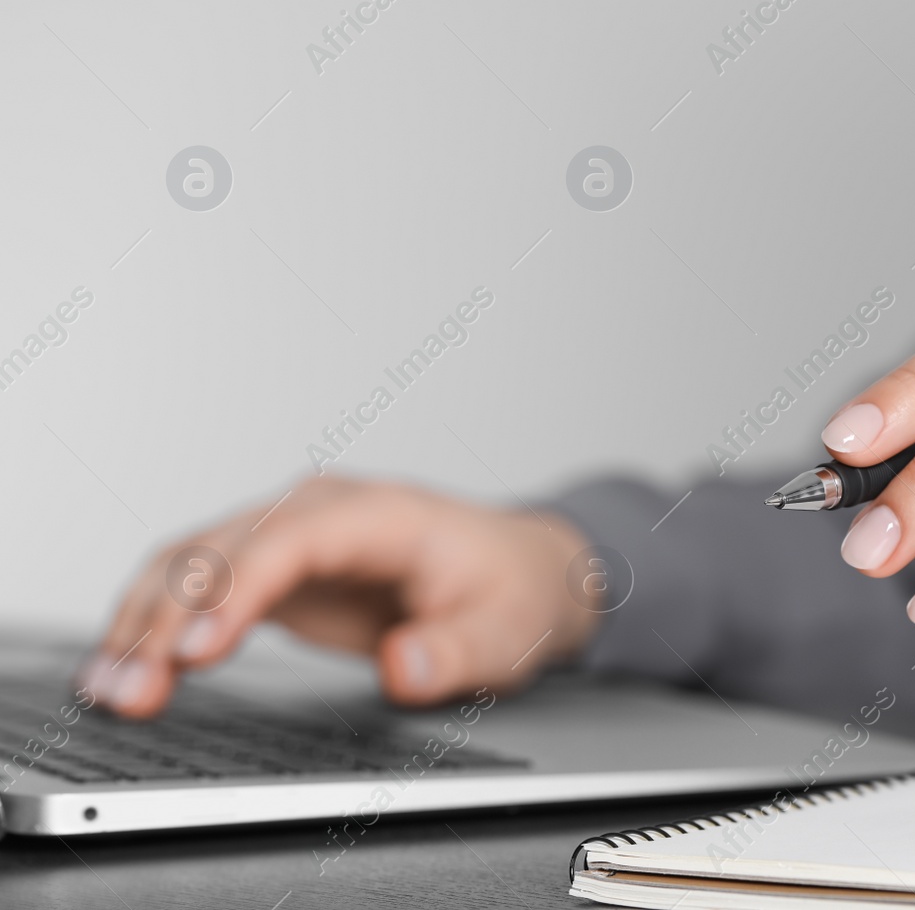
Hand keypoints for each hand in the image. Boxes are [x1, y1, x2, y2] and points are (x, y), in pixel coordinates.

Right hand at [82, 476, 599, 717]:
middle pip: (226, 548)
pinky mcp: (272, 568)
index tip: (196, 648)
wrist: (518, 570)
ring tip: (110, 689)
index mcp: (380, 515)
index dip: (239, 589)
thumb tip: (405, 667)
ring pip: (193, 562)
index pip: (293, 539)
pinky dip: (151, 622)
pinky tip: (119, 667)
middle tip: (134, 690)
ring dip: (144, 621)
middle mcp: (322, 511)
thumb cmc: (509, 591)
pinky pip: (195, 585)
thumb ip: (458, 652)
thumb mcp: (506, 631)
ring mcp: (290, 534)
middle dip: (170, 616)